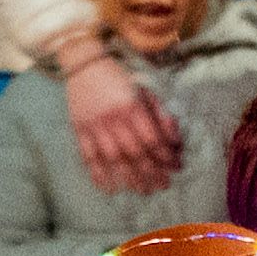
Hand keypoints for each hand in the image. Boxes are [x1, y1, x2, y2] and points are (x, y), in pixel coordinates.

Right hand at [58, 47, 184, 196]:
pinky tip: (110, 188)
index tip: (177, 167)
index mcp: (131, 106)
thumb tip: (175, 140)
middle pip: (134, 152)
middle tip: (163, 186)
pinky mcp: (79, 130)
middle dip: (151, 172)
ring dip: (129, 178)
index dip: (166, 155)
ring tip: (143, 191)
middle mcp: (113, 118)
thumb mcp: (144, 90)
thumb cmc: (119, 79)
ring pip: (113, 158)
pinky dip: (98, 174)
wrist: (83, 65)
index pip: (152, 138)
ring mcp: (94, 125)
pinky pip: (88, 156)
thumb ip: (160, 114)